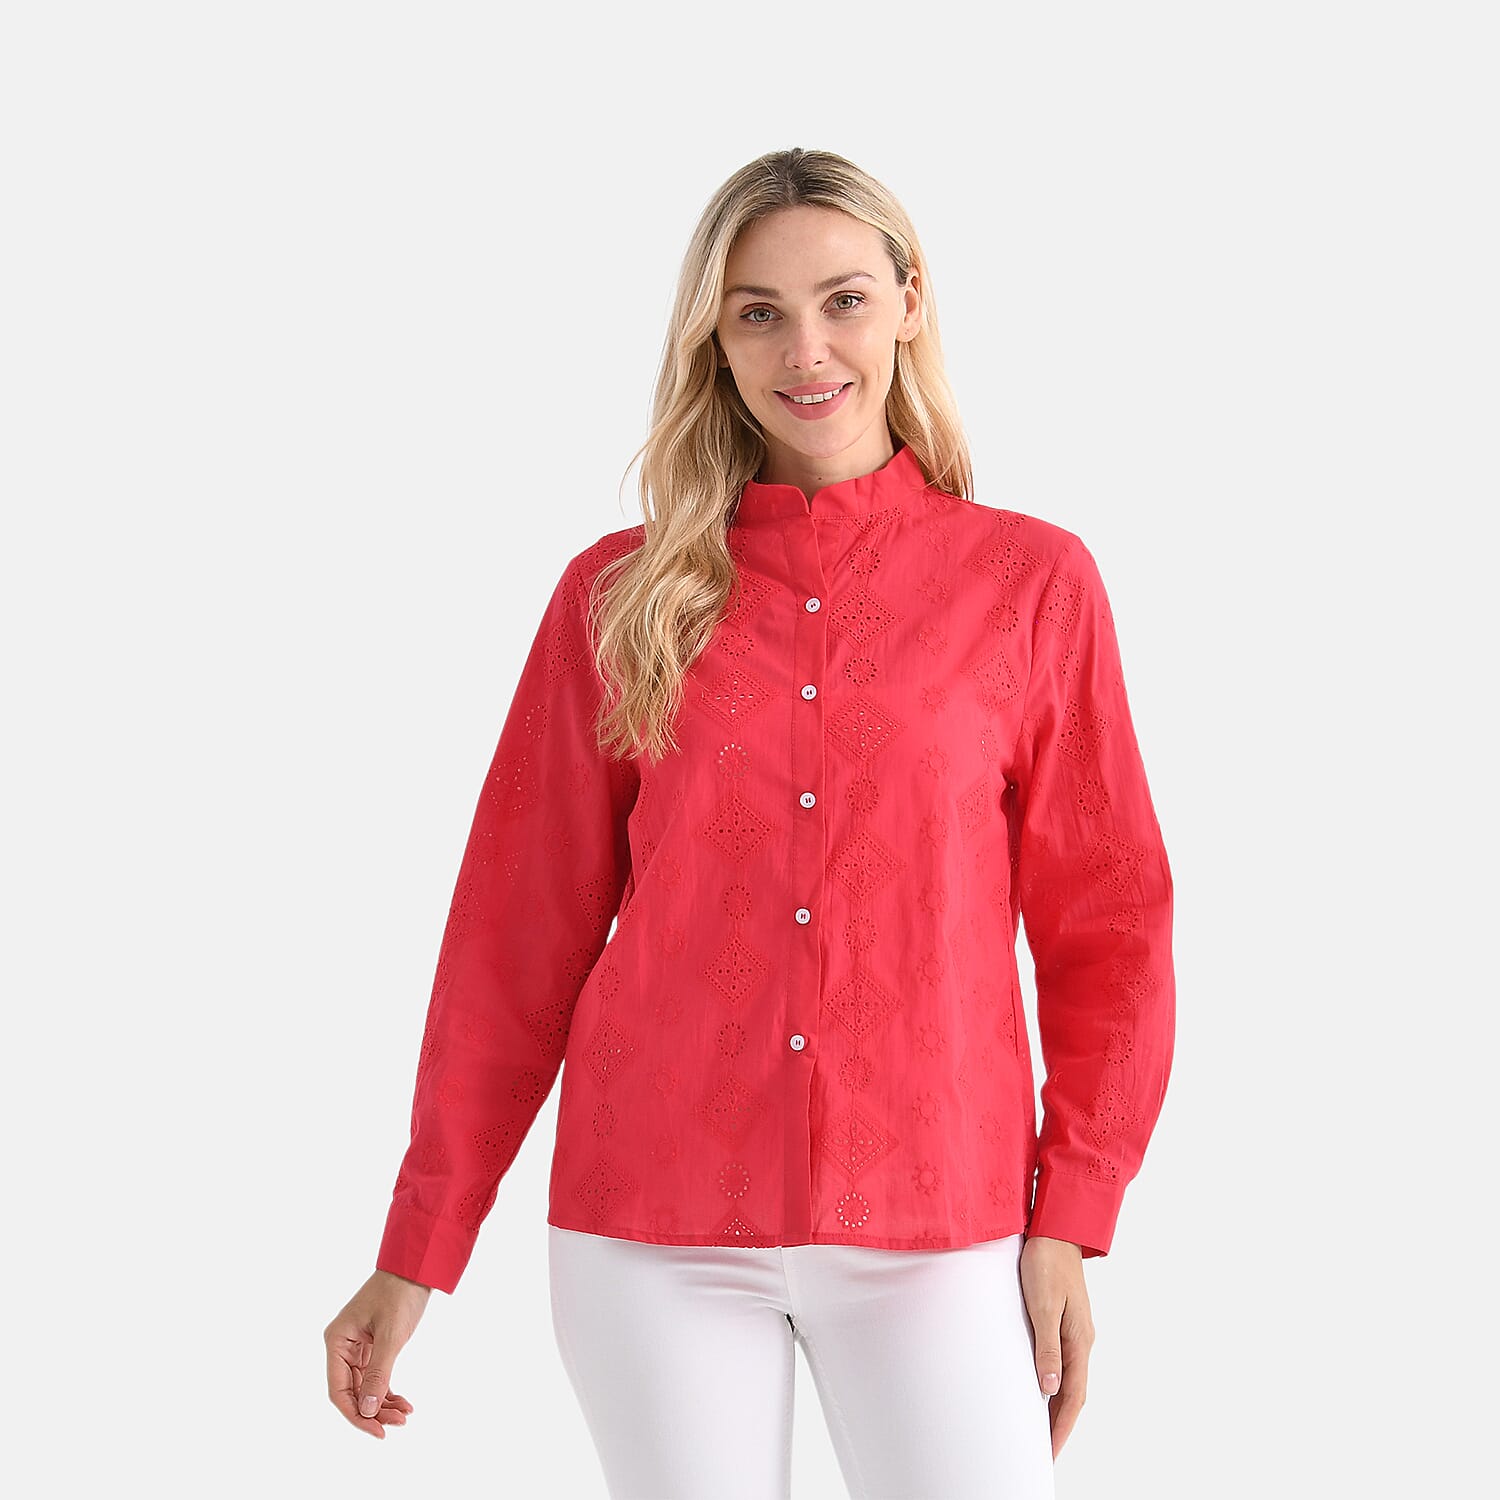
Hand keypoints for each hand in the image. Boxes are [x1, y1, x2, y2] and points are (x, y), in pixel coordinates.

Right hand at [324, 1269, 432, 1438]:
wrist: (417, 1265)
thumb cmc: (400, 1293)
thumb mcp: (391, 1336)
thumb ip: (378, 1374)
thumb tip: (366, 1411)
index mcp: (337, 1341)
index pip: (338, 1390)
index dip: (356, 1415)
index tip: (377, 1431)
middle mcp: (342, 1345)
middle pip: (351, 1391)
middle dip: (373, 1411)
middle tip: (398, 1423)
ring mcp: (357, 1345)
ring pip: (364, 1386)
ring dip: (382, 1403)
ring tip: (404, 1415)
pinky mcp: (372, 1344)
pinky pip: (375, 1375)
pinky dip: (387, 1390)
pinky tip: (403, 1403)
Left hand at [1019, 1235, 1094, 1458]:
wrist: (1054, 1229)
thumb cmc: (1045, 1263)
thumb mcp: (1043, 1305)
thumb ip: (1046, 1346)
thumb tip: (1050, 1388)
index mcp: (1079, 1340)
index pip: (1073, 1396)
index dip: (1061, 1427)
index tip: (1050, 1453)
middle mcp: (1081, 1340)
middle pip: (1073, 1393)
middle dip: (1060, 1424)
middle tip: (1044, 1452)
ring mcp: (1075, 1331)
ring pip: (1068, 1379)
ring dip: (1056, 1406)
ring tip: (1040, 1430)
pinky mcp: (1064, 1321)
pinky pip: (1062, 1362)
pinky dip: (1053, 1383)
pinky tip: (1041, 1388)